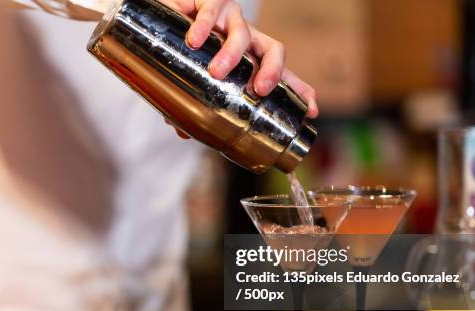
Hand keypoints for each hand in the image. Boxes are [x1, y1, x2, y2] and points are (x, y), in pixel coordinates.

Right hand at [159, 0, 317, 118]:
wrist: (165, 17)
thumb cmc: (186, 48)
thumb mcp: (196, 76)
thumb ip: (193, 102)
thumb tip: (182, 132)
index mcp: (249, 57)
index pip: (281, 73)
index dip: (298, 91)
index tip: (310, 111)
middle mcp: (246, 37)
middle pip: (273, 50)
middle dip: (272, 71)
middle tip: (259, 90)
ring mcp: (230, 18)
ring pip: (242, 33)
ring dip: (233, 53)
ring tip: (217, 71)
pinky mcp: (210, 1)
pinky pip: (211, 11)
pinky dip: (203, 26)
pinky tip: (195, 40)